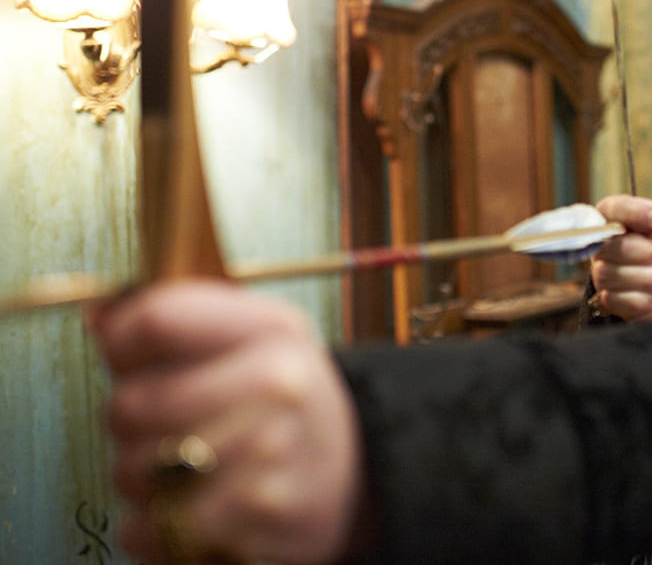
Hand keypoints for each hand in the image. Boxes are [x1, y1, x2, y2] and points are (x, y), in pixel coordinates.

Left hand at [89, 280, 363, 564]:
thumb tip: (100, 318)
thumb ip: (186, 318)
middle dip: (130, 421)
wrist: (357, 475)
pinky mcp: (253, 517)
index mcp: (274, 330)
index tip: (128, 358)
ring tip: (185, 467)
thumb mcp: (263, 337)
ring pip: (132, 470)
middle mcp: (277, 384)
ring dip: (142, 476)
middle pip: (130, 402)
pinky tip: (191, 506)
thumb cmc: (290, 404)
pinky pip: (150, 526)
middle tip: (167, 424)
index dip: (121, 342)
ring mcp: (267, 453)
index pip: (155, 320)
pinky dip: (155, 526)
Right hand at [588, 195, 651, 320]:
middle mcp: (608, 248)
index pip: (609, 209)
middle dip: (640, 250)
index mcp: (621, 222)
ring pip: (607, 274)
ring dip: (643, 277)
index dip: (630, 212)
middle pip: (605, 246)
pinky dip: (642, 299)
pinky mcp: (614, 303)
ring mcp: (608, 276)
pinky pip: (614, 300)